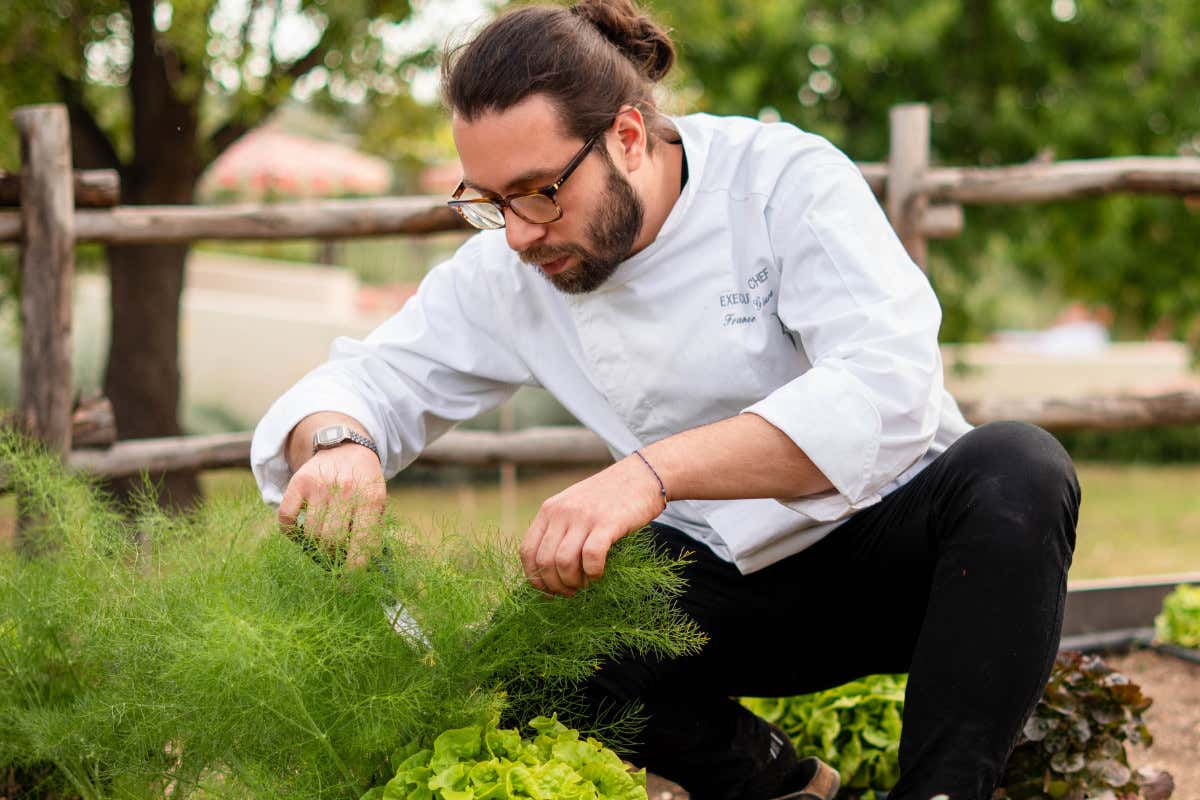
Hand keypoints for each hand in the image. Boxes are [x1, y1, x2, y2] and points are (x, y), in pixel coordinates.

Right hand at [277, 444, 385, 567]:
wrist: (347, 447)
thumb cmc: (364, 484)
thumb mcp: (378, 502)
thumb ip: (371, 532)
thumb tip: (362, 568)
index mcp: (371, 499)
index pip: (362, 542)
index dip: (354, 568)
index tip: (348, 582)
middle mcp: (346, 491)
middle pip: (332, 540)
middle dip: (332, 556)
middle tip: (334, 555)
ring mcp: (320, 485)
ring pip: (311, 532)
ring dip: (315, 545)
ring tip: (322, 540)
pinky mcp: (299, 481)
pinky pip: (286, 519)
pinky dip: (291, 532)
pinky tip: (301, 532)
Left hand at [520, 455, 665, 595]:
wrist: (642, 475)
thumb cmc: (609, 498)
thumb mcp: (574, 507)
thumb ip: (559, 530)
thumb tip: (550, 572)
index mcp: (549, 510)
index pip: (527, 551)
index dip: (535, 578)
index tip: (549, 591)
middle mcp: (562, 512)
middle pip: (544, 561)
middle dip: (556, 585)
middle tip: (571, 592)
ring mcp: (584, 516)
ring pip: (564, 562)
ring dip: (573, 582)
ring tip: (585, 584)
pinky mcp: (608, 522)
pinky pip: (591, 556)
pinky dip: (593, 573)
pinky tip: (599, 574)